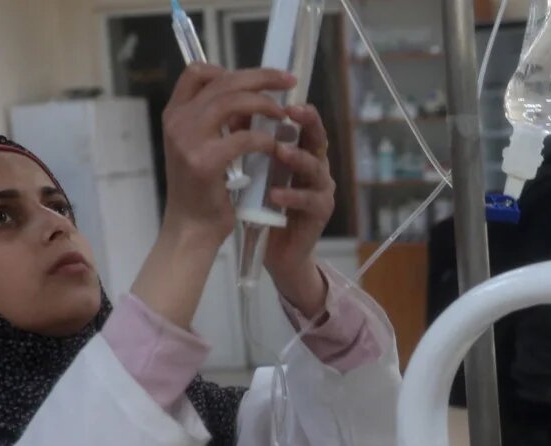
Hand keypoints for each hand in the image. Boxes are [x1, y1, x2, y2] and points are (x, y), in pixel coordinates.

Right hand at [133, 65, 291, 328]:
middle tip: (288, 81)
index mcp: (174, 114)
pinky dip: (266, 139)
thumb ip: (219, 121)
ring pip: (234, 102)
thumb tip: (251, 97)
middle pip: (223, 81)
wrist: (192, 229)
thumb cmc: (203, 190)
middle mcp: (177, 122)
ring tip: (284, 115)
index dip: (230, 68)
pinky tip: (277, 147)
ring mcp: (188, 140)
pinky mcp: (206, 162)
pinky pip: (245, 138)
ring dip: (266, 105)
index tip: (259, 78)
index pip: (197, 72)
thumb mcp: (202, 147)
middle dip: (261, 78)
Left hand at [262, 103, 335, 318]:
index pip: (300, 121)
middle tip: (292, 111)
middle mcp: (315, 165)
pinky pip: (309, 200)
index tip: (277, 91)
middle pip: (317, 137)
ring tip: (280, 152)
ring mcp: (320, 188)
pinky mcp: (320, 212)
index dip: (292, 105)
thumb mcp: (251, 168)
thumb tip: (230, 106)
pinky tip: (275, 194)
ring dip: (298, 157)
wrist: (272, 249)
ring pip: (316, 166)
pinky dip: (291, 195)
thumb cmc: (262, 205)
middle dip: (308, 122)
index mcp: (299, 150)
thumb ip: (246, 139)